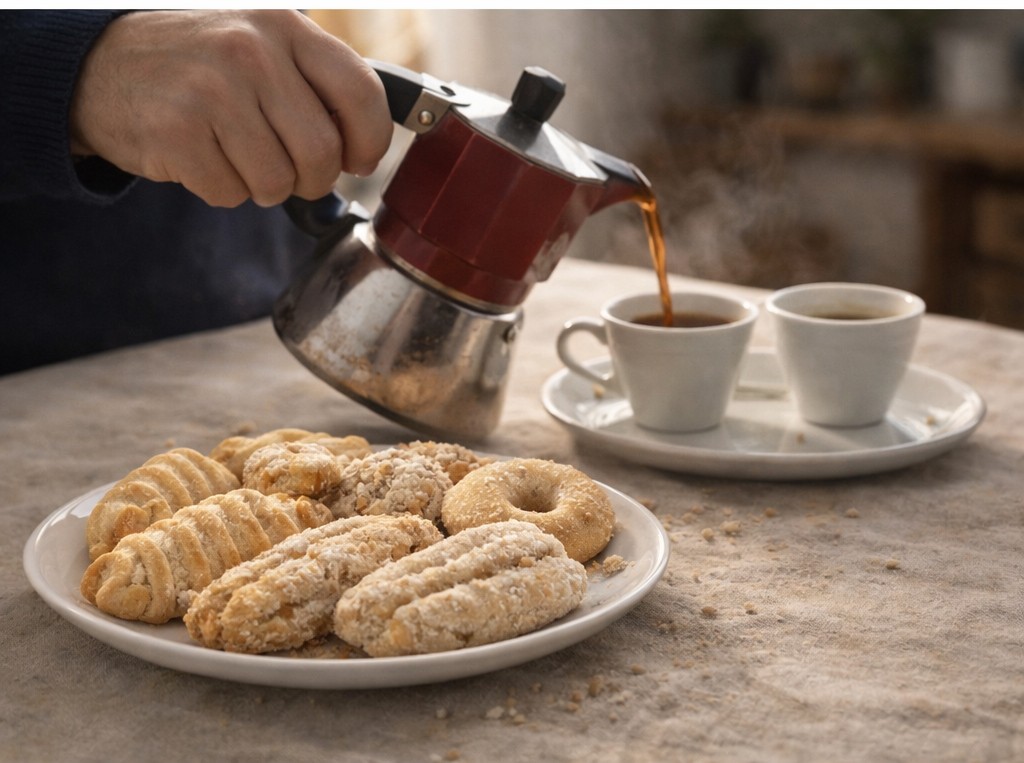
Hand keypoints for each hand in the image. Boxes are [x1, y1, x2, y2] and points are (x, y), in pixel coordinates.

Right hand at [69, 10, 392, 206]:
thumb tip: (369, 143)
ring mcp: (210, 90)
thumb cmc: (201, 66)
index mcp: (284, 26)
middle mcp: (250, 51)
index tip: (359, 159)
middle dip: (311, 177)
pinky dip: (221, 188)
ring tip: (236, 153)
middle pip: (322, 153)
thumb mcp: (263, 46)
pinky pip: (231, 193)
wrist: (101, 65)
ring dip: (263, 185)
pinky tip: (202, 155)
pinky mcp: (176, 132)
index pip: (361, 93)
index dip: (371, 141)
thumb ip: (317, 83)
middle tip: (289, 168)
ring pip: (277, 182)